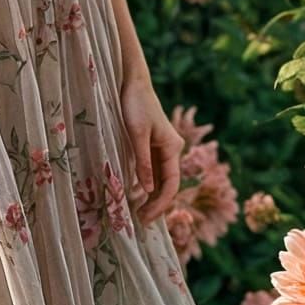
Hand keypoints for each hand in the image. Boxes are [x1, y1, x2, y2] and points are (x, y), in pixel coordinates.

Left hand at [120, 74, 184, 224]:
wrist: (132, 82)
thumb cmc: (135, 105)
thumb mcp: (137, 135)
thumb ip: (143, 162)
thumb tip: (147, 190)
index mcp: (173, 147)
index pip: (171, 183)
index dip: (161, 203)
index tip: (147, 217)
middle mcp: (171, 149)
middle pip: (168, 184)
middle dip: (157, 204)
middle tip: (141, 221)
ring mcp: (162, 148)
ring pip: (160, 179)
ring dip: (151, 197)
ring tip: (138, 213)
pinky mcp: (151, 145)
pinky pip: (152, 171)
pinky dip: (146, 185)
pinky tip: (136, 195)